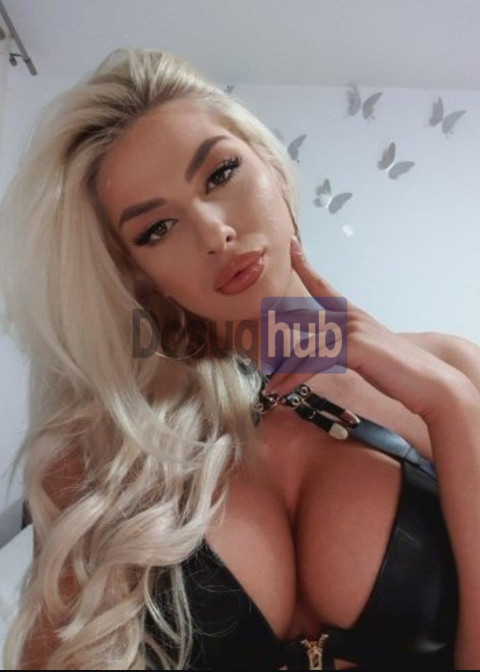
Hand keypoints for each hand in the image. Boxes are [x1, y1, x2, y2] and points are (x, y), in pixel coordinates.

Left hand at [289, 236, 469, 423]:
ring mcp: (351, 329)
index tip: (292, 244)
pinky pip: (314, 362)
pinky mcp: (353, 346)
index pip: (323, 286)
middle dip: (278, 336)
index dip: (305, 264)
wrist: (427, 383)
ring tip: (273, 389)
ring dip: (286, 373)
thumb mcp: (365, 353)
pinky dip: (296, 378)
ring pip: (305, 349)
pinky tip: (284, 390)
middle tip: (261, 353)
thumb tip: (320, 353)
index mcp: (352, 314)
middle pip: (302, 321)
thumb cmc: (397, 371)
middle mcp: (349, 316)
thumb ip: (342, 347)